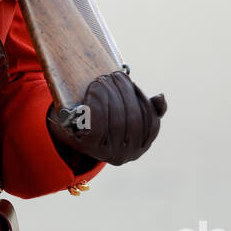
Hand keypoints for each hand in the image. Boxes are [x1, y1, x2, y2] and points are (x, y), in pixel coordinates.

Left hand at [47, 70, 166, 167]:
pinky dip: (98, 105)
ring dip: (111, 95)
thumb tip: (160, 98)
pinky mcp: (89, 147)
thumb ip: (147, 109)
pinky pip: (97, 126)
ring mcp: (108, 153)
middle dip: (125, 93)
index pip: (151, 123)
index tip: (132, 82)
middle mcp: (127, 155)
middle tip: (114, 75)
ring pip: (117, 121)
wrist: (70, 133)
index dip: (144, 101)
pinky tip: (94, 91)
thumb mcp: (126, 115)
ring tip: (103, 79)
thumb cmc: (103, 121)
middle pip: (133, 120)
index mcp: (141, 146)